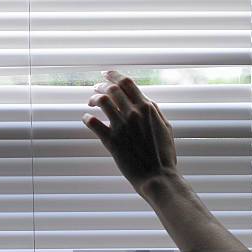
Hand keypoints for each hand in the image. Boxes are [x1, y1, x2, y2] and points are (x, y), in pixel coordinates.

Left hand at [82, 70, 178, 195]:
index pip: (127, 83)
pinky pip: (93, 123)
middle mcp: (134, 113)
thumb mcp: (165, 127)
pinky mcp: (111, 140)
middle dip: (101, 86)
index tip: (105, 74)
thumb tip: (144, 100)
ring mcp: (121, 126)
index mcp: (148, 108)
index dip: (113, 76)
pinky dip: (87, 118)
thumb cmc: (163, 155)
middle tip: (96, 89)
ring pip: (102, 101)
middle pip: (112, 89)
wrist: (157, 176)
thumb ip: (153, 112)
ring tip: (91, 102)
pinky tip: (86, 118)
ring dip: (94, 99)